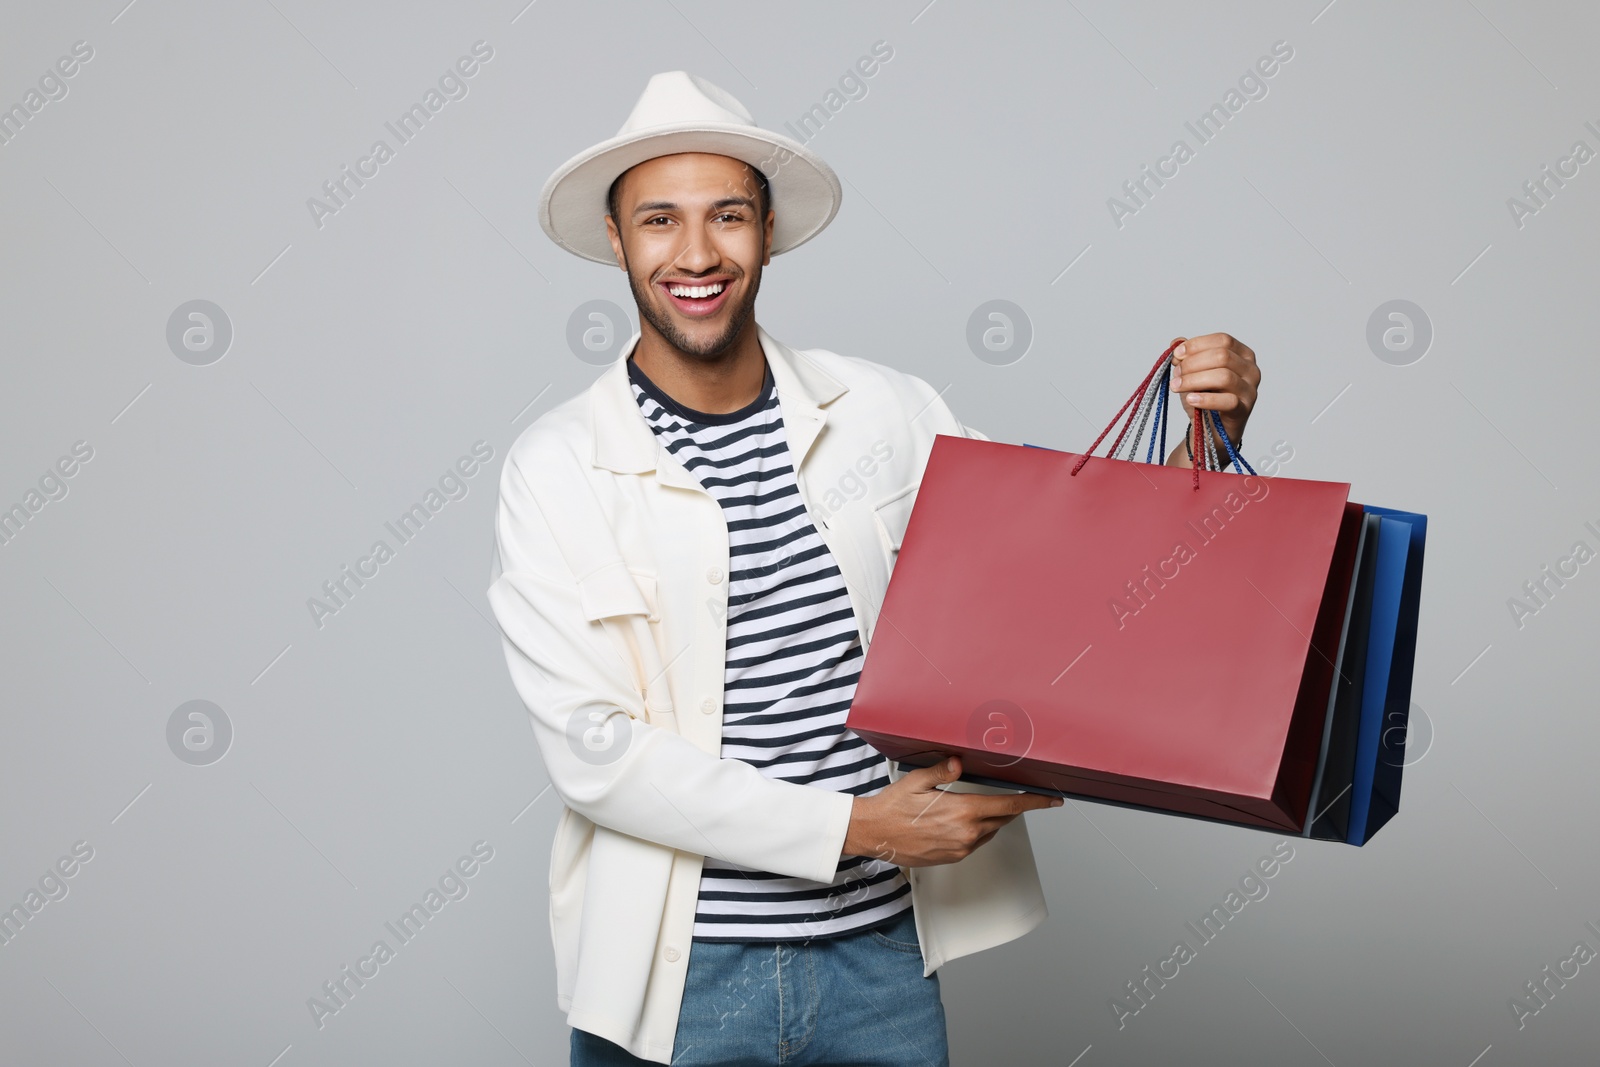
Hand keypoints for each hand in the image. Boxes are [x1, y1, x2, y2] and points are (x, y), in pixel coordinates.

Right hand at [842, 755, 1061, 867]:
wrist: (873, 835)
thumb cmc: (891, 808)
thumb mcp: (916, 781)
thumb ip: (943, 770)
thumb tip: (959, 762)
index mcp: (962, 812)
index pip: (1009, 805)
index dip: (1034, 803)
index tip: (1051, 800)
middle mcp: (966, 834)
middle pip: (1002, 818)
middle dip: (1011, 806)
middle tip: (1014, 795)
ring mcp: (960, 848)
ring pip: (989, 831)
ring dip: (991, 818)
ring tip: (979, 804)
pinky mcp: (952, 857)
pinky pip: (975, 842)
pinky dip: (977, 830)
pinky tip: (963, 820)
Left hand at [1167, 333, 1259, 460]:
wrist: (1210, 429)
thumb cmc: (1205, 396)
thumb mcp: (1192, 372)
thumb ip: (1186, 356)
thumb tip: (1176, 342)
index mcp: (1242, 354)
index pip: (1223, 340)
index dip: (1197, 345)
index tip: (1177, 354)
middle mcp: (1251, 369)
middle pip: (1222, 356)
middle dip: (1193, 363)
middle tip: (1176, 374)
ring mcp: (1250, 390)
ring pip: (1224, 376)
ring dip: (1194, 380)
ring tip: (1177, 386)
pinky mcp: (1244, 409)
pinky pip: (1228, 401)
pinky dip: (1206, 399)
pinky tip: (1190, 399)